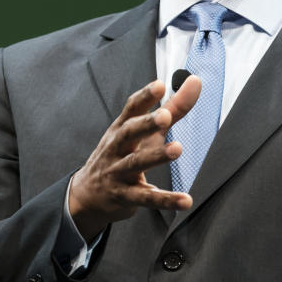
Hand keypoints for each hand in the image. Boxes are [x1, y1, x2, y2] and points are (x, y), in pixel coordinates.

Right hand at [68, 76, 201, 239]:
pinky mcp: (124, 197)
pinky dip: (165, 199)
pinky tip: (185, 200)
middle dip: (145, 124)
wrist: (86, 195)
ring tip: (177, 149)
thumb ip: (173, 108)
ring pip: (135, 163)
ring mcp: (118, 173)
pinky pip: (145, 198)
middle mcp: (116, 148)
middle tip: (165, 116)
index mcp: (121, 129)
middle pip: (128, 133)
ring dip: (155, 156)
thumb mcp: (143, 132)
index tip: (159, 85)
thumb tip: (195, 81)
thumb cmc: (120, 156)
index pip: (131, 110)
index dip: (144, 97)